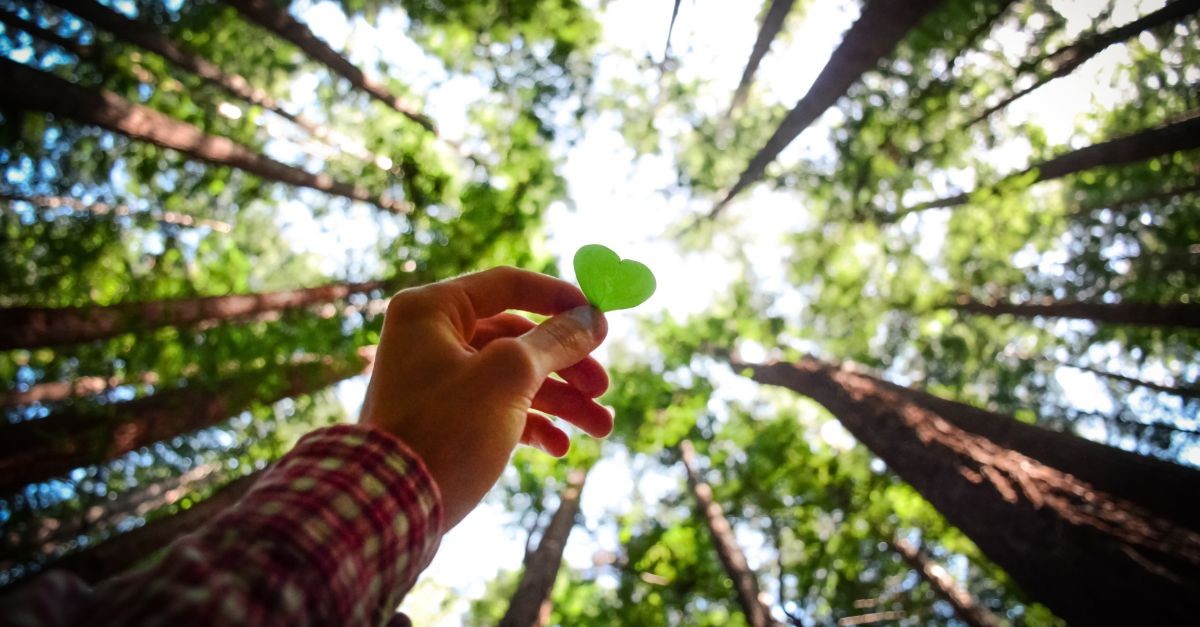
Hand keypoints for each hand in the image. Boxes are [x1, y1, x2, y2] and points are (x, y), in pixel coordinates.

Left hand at [358, 267, 609, 527]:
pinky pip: (498, 410)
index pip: (508, 285)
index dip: (560, 299)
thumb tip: (592, 318)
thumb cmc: (445, 429)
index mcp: (432, 310)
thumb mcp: (509, 376)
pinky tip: (559, 448)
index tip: (602, 318)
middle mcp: (430, 338)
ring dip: (561, 401)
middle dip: (567, 364)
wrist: (389, 510)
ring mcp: (436, 382)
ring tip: (601, 428)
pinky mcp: (443, 422)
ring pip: (513, 378)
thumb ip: (555, 341)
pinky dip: (532, 424)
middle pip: (517, 336)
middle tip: (602, 387)